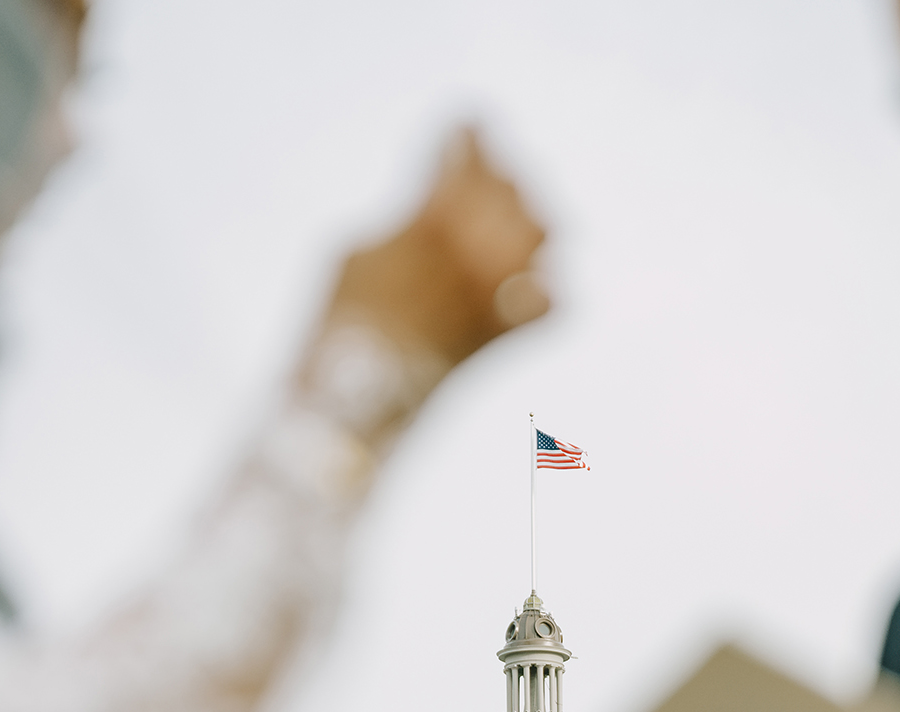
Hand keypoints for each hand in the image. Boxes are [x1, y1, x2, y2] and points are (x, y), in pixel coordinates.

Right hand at [327, 126, 548, 368]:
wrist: (356, 399)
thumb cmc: (346, 320)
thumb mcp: (359, 247)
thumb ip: (409, 215)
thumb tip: (438, 200)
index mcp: (434, 219)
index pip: (468, 150)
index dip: (469, 133)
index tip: (468, 126)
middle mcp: (477, 251)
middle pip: (510, 186)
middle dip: (496, 174)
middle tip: (484, 173)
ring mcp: (499, 294)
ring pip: (542, 232)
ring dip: (527, 218)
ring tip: (506, 221)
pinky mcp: (509, 334)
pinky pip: (553, 302)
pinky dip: (543, 288)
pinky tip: (524, 283)